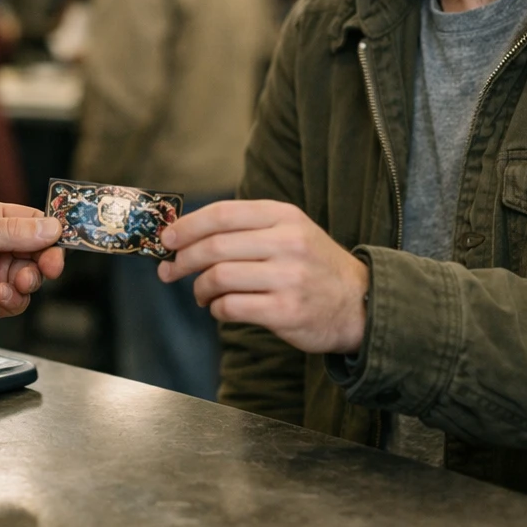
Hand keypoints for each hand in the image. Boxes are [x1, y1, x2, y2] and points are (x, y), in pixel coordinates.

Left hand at [0, 199, 64, 364]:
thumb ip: (13, 232)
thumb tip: (51, 227)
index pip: (32, 220)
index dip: (51, 230)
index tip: (65, 238)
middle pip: (38, 249)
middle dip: (48, 257)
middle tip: (50, 266)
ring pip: (32, 276)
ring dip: (30, 279)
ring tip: (17, 281)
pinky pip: (18, 301)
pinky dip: (15, 298)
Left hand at [157, 200, 368, 354]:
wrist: (360, 303)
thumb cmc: (312, 265)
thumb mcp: (289, 230)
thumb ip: (245, 228)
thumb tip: (186, 233)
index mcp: (283, 216)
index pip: (222, 214)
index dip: (187, 226)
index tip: (166, 238)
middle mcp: (286, 242)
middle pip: (214, 247)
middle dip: (182, 260)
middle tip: (168, 270)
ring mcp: (288, 277)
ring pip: (219, 277)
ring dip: (199, 288)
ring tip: (200, 293)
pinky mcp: (286, 312)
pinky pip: (232, 307)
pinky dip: (216, 308)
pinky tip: (219, 308)